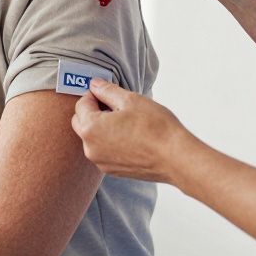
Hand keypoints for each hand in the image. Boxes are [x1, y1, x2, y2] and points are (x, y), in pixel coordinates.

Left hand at [71, 79, 193, 184]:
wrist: (175, 158)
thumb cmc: (155, 127)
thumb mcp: (131, 100)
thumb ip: (107, 91)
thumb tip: (95, 85)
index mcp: (91, 128)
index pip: (81, 105)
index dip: (93, 94)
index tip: (107, 92)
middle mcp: (90, 148)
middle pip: (81, 122)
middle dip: (92, 111)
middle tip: (114, 104)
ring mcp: (101, 162)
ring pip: (92, 138)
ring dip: (101, 127)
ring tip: (125, 121)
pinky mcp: (113, 171)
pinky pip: (103, 150)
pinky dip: (109, 141)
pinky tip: (129, 135)